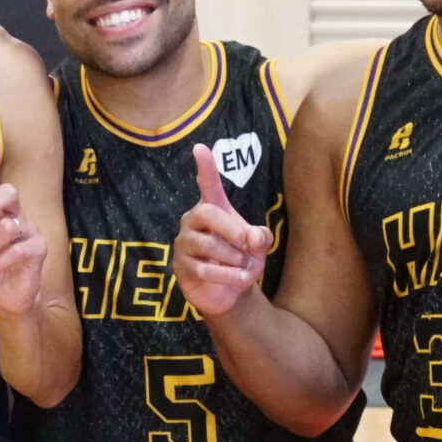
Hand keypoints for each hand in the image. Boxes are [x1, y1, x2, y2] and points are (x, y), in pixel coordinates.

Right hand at [173, 143, 273, 317]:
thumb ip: (261, 237)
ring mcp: (184, 244)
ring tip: (245, 267)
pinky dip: (227, 275)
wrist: (231, 293)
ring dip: (233, 258)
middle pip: (206, 213)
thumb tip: (252, 237)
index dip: (205, 167)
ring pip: (206, 245)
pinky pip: (203, 269)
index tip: (199, 148)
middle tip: (246, 242)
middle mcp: (193, 222)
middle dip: (230, 228)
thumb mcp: (258, 247)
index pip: (208, 185)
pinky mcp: (180, 267)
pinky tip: (239, 279)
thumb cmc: (242, 261)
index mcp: (213, 209)